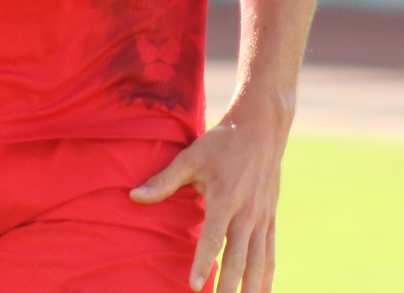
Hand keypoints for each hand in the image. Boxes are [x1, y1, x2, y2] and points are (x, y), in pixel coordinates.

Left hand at [131, 99, 287, 292]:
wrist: (262, 128)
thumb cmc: (222, 142)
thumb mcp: (191, 156)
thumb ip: (164, 180)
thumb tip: (133, 197)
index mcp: (226, 198)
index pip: (213, 238)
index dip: (202, 263)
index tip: (193, 286)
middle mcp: (247, 213)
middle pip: (238, 259)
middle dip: (229, 288)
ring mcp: (262, 218)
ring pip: (258, 262)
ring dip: (252, 289)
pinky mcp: (270, 219)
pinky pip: (270, 253)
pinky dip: (267, 276)